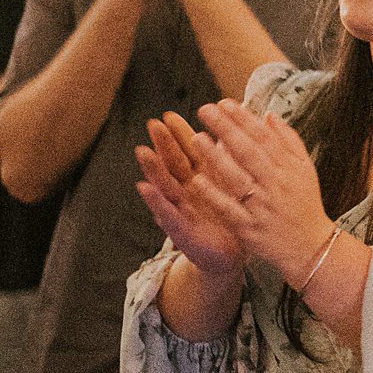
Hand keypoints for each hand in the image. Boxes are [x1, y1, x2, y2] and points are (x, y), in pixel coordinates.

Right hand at [135, 111, 246, 281]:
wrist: (230, 258)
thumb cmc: (229, 217)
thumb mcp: (230, 186)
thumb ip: (227, 160)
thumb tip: (231, 131)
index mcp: (201, 179)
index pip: (188, 152)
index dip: (178, 134)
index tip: (169, 115)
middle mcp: (187, 192)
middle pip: (173, 163)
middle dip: (163, 144)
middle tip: (153, 124)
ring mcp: (181, 211)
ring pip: (166, 186)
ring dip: (153, 169)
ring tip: (142, 151)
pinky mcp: (181, 231)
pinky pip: (168, 214)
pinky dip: (157, 201)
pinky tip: (145, 188)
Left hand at [182, 100, 335, 279]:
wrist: (311, 247)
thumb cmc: (304, 204)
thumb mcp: (305, 170)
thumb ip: (289, 141)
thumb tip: (269, 115)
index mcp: (287, 168)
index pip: (264, 138)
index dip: (244, 119)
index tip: (225, 103)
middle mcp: (275, 184)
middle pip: (249, 152)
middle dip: (227, 129)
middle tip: (205, 109)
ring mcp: (262, 206)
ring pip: (237, 178)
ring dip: (216, 158)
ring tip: (196, 138)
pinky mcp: (250, 228)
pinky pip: (229, 209)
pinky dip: (215, 195)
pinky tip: (198, 180)